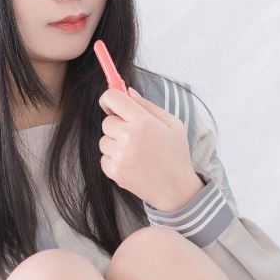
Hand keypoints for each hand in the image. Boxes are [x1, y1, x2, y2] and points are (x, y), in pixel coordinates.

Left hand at [98, 86, 201, 210]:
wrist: (176, 189)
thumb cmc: (175, 153)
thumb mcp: (171, 124)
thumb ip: (147, 105)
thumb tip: (127, 91)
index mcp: (143, 121)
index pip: (111, 98)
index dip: (109, 98)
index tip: (113, 105)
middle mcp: (128, 137)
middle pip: (106, 121)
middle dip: (118, 125)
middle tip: (136, 136)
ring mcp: (119, 155)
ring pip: (103, 140)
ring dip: (115, 143)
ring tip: (136, 152)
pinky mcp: (114, 171)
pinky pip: (103, 157)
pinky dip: (114, 159)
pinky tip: (131, 163)